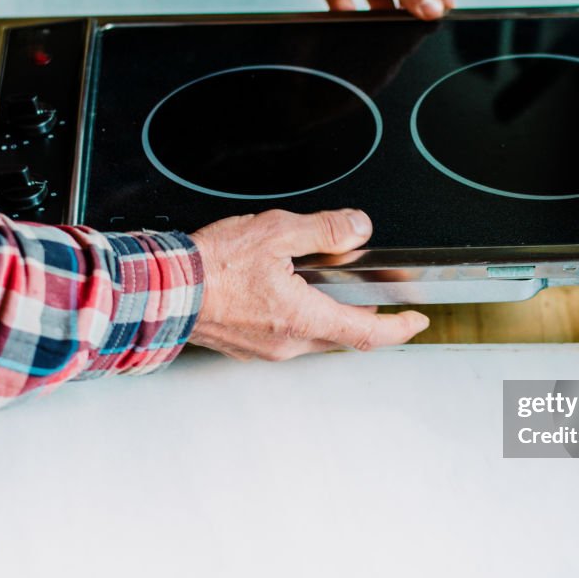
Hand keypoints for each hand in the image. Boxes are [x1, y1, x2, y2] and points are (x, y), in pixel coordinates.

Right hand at [188, 209, 429, 360]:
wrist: (161, 289)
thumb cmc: (209, 267)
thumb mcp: (276, 233)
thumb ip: (324, 230)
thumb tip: (356, 228)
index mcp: (303, 319)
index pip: (369, 333)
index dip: (400, 328)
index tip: (417, 320)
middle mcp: (288, 343)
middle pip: (342, 332)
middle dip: (359, 311)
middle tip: (367, 287)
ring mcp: (267, 349)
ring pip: (314, 333)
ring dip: (325, 311)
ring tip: (318, 279)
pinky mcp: (248, 346)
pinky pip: (287, 334)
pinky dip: (297, 314)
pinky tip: (283, 289)